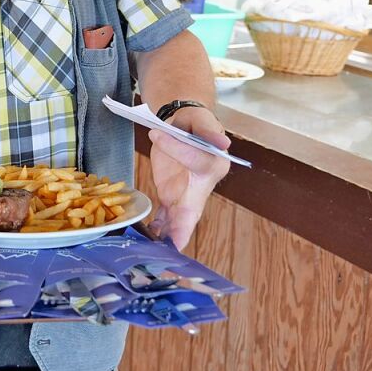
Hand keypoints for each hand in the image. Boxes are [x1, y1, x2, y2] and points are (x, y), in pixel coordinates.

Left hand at [147, 107, 230, 249]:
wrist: (184, 129)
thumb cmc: (194, 124)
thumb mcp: (200, 120)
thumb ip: (206, 128)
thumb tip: (222, 142)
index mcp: (214, 163)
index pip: (197, 160)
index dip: (178, 149)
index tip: (157, 134)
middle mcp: (203, 185)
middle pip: (193, 208)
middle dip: (182, 228)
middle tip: (173, 245)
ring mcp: (187, 196)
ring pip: (180, 219)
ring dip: (169, 235)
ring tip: (157, 250)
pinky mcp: (172, 198)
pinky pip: (166, 217)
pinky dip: (158, 228)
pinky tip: (149, 240)